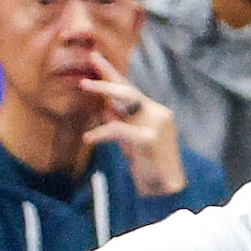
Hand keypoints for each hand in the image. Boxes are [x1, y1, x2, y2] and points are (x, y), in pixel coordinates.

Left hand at [79, 51, 185, 195]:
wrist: (167, 191)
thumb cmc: (148, 167)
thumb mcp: (130, 142)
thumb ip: (120, 124)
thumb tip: (103, 109)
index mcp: (154, 113)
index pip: (131, 89)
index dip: (113, 74)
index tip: (96, 58)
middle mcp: (158, 113)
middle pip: (129, 89)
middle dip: (108, 74)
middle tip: (91, 59)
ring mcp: (156, 124)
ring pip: (127, 100)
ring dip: (103, 90)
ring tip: (83, 84)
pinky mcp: (150, 138)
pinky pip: (119, 129)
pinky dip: (102, 132)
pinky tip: (89, 137)